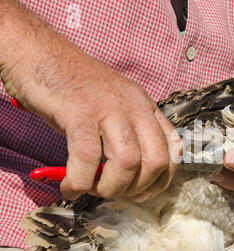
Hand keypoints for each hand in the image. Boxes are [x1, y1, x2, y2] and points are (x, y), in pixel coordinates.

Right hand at [0, 4, 179, 200]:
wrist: (41, 54)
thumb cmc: (77, 88)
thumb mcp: (115, 108)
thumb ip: (128, 137)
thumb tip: (130, 180)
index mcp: (146, 107)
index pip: (173, 149)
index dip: (162, 179)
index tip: (142, 193)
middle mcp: (135, 106)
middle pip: (156, 161)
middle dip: (138, 188)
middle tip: (115, 193)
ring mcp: (109, 108)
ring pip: (128, 162)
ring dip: (111, 188)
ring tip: (92, 189)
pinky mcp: (79, 112)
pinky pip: (88, 158)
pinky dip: (80, 182)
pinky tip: (70, 187)